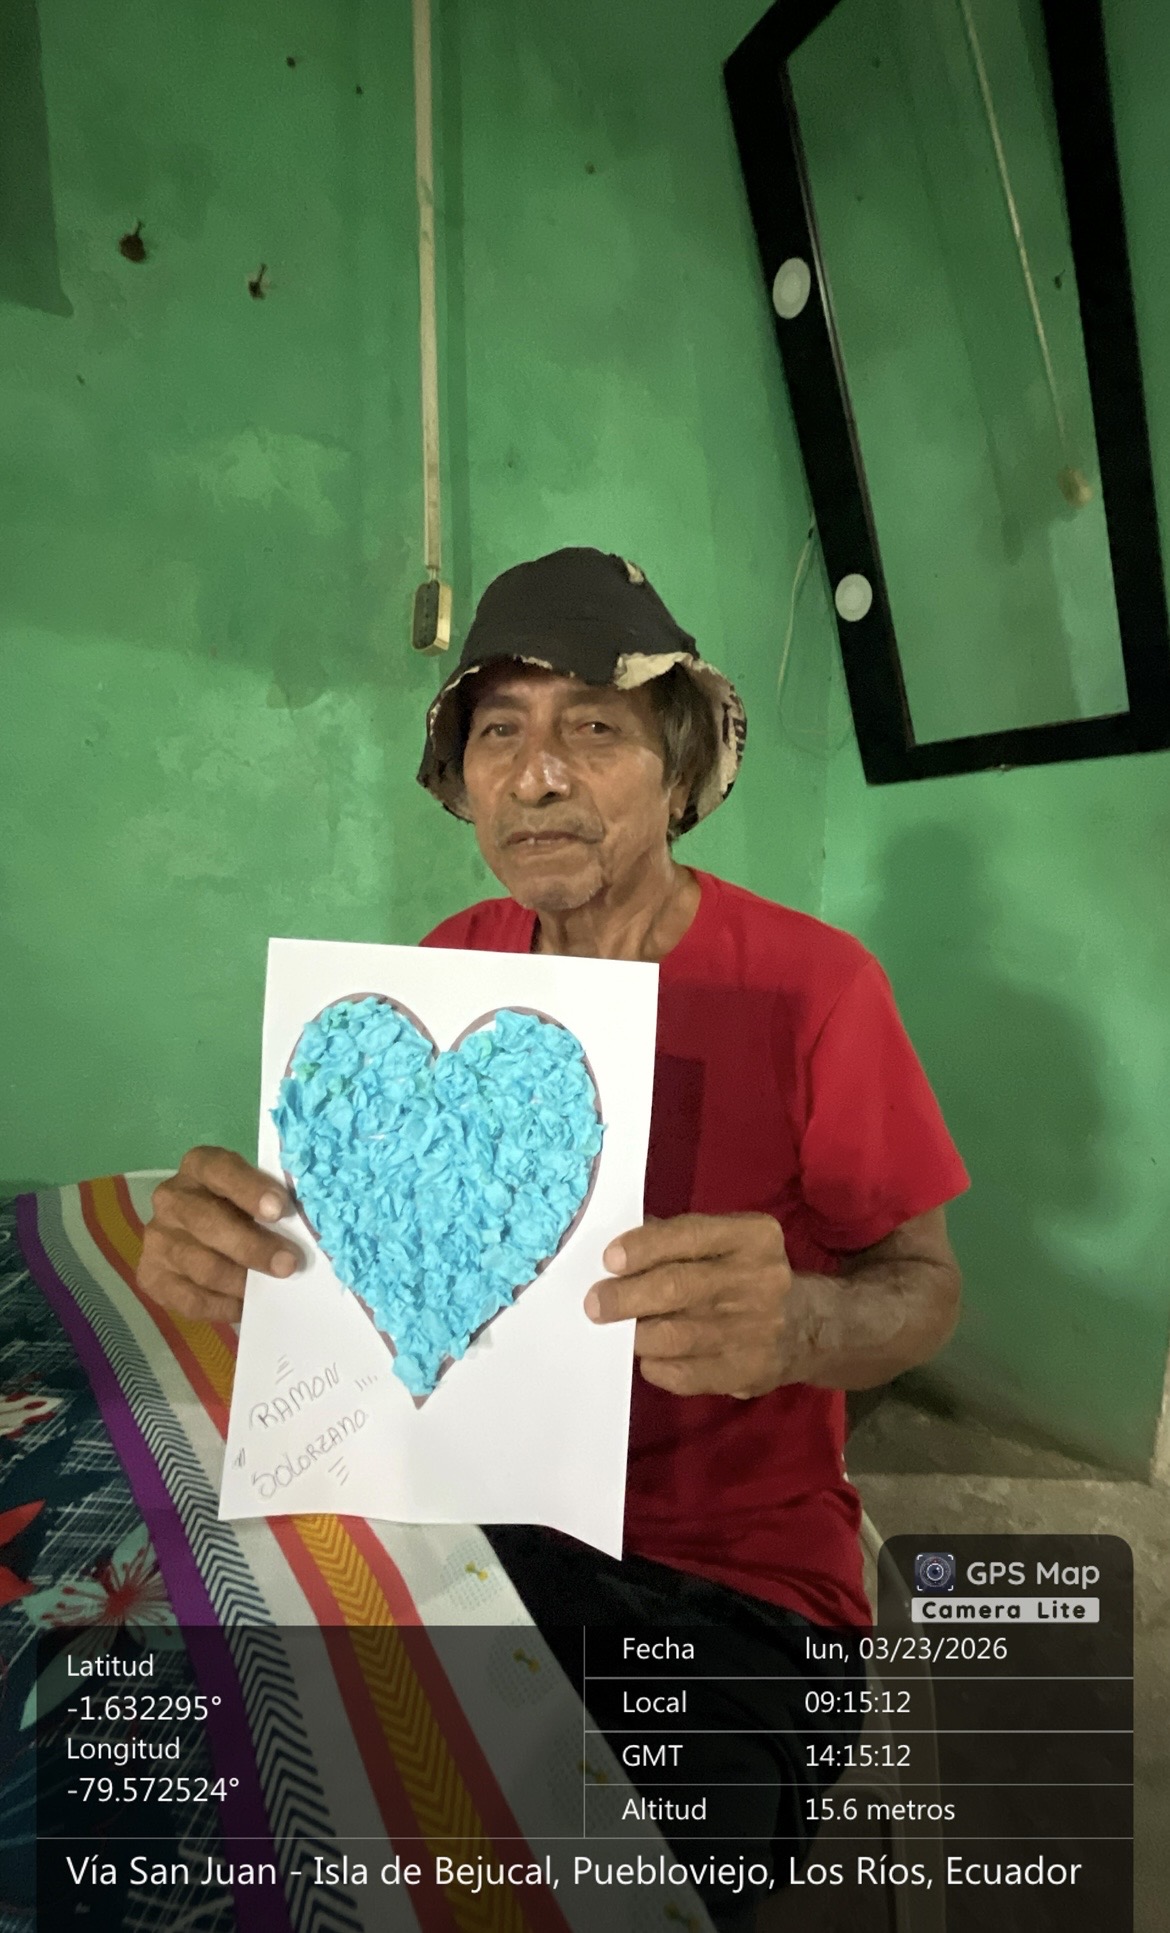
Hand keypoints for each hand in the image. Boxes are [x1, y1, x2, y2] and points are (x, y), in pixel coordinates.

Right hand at [137, 1146, 300, 1323]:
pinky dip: (222, 1306)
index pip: (219, 1169)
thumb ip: (274, 1206)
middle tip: (288, 1264)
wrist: (208, 1242)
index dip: (249, 1189)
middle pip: (207, 1222)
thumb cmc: (244, 1211)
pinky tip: (244, 1305)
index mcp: (200, 1167)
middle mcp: (171, 1198)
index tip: (279, 1210)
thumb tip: (305, 1231)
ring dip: (240, 1281)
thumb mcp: (258, 1198)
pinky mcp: (152, 1275)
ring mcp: (158, 1238)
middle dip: (252, 1247)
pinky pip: (189, 1298)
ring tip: (270, 1290)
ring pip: (201, 1265)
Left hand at [585, 1213, 800, 1397]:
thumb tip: (617, 1251)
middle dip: (627, 1296)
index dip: (644, 1247)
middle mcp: (759, 1279)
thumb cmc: (744, 1275)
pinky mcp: (746, 1372)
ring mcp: (755, 1330)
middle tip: (595, 1304)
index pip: (690, 1235)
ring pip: (676, 1335)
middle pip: (678, 1287)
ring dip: (636, 1334)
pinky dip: (656, 1366)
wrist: (805, 1327)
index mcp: (753, 1237)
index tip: (609, 1260)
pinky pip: (685, 1373)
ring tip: (616, 1331)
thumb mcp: (726, 1243)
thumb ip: (677, 1240)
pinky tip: (649, 1357)